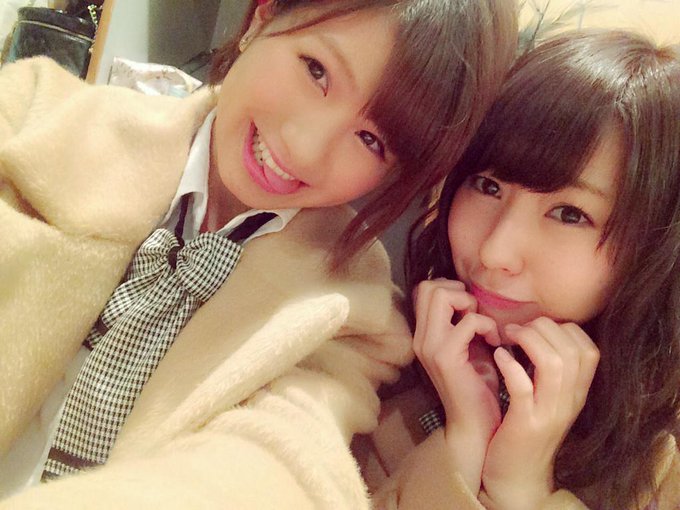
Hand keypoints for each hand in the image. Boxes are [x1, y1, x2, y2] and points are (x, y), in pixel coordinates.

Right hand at [413, 279, 501, 493]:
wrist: (474, 424)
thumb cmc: (477, 385)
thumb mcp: (468, 346)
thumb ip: (463, 322)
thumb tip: (472, 296)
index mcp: (424, 334)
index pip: (424, 289)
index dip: (451, 290)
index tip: (471, 312)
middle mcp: (420, 338)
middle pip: (429, 287)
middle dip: (459, 293)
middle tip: (476, 316)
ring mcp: (429, 346)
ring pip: (441, 296)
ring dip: (471, 306)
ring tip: (485, 328)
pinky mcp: (445, 357)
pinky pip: (468, 321)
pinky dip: (487, 325)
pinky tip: (494, 343)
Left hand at [481, 318, 599, 509]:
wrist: (516, 476)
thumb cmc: (525, 429)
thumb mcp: (548, 399)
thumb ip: (551, 371)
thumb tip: (539, 332)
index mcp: (576, 394)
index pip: (589, 350)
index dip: (564, 329)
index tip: (537, 328)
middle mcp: (569, 403)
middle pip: (571, 350)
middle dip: (543, 328)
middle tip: (517, 328)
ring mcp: (548, 414)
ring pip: (554, 363)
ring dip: (528, 340)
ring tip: (507, 336)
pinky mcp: (525, 424)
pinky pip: (523, 387)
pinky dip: (511, 365)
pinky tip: (499, 356)